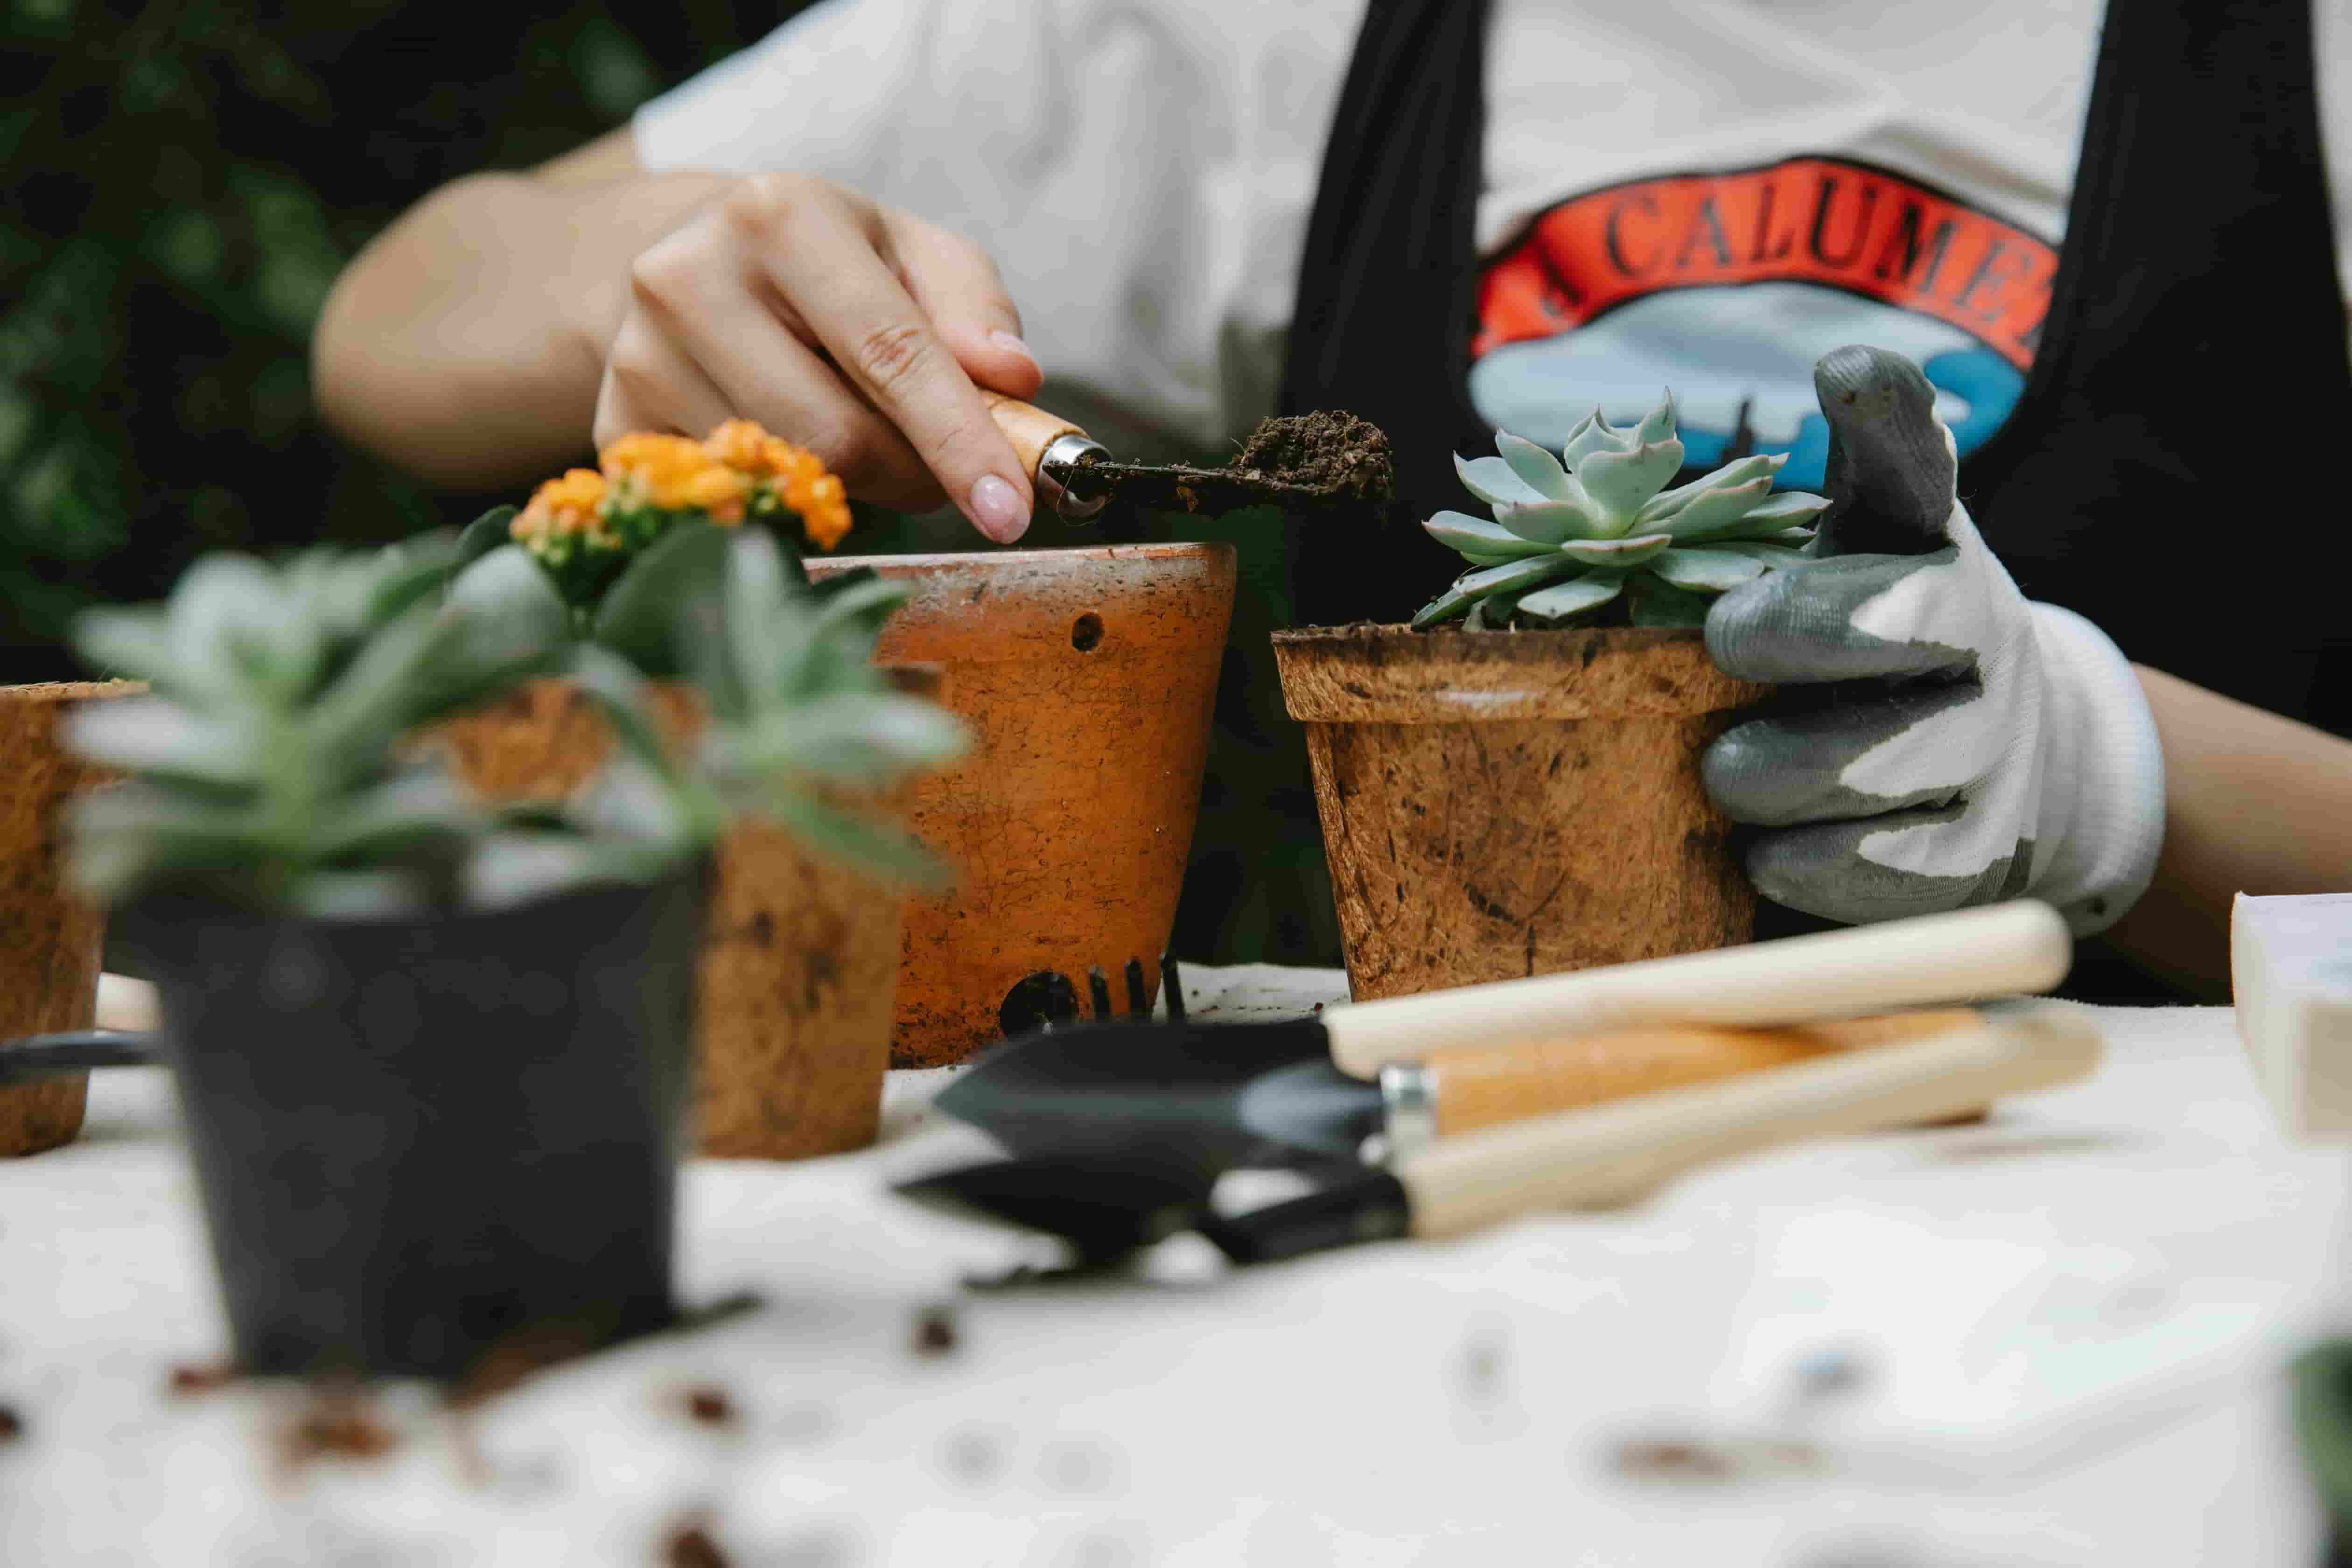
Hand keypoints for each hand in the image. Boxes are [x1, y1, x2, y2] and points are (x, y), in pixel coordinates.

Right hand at [594, 172, 1045, 540]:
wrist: (693, 262)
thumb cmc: (829, 265)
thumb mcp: (912, 254)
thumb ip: (974, 309)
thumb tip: (1012, 379)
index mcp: (779, 216)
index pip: (889, 352)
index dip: (958, 441)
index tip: (1011, 511)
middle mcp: (688, 277)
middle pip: (838, 436)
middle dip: (912, 472)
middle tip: (938, 465)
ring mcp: (638, 357)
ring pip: (790, 479)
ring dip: (859, 487)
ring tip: (859, 433)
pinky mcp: (617, 426)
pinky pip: (737, 505)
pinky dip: (791, 498)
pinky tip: (794, 449)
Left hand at [1700, 346, 2164, 934]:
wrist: (1998, 762)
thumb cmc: (1865, 637)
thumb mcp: (1854, 544)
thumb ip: (1848, 466)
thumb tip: (1856, 365)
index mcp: (1927, 538)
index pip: (1916, 461)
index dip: (1887, 413)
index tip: (1844, 376)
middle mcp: (1980, 630)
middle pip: (1889, 619)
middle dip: (1785, 633)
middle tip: (1725, 647)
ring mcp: (1991, 745)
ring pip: (1868, 764)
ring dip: (1769, 774)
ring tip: (1727, 772)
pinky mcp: (1976, 854)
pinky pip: (1875, 869)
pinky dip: (1797, 862)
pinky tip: (1763, 850)